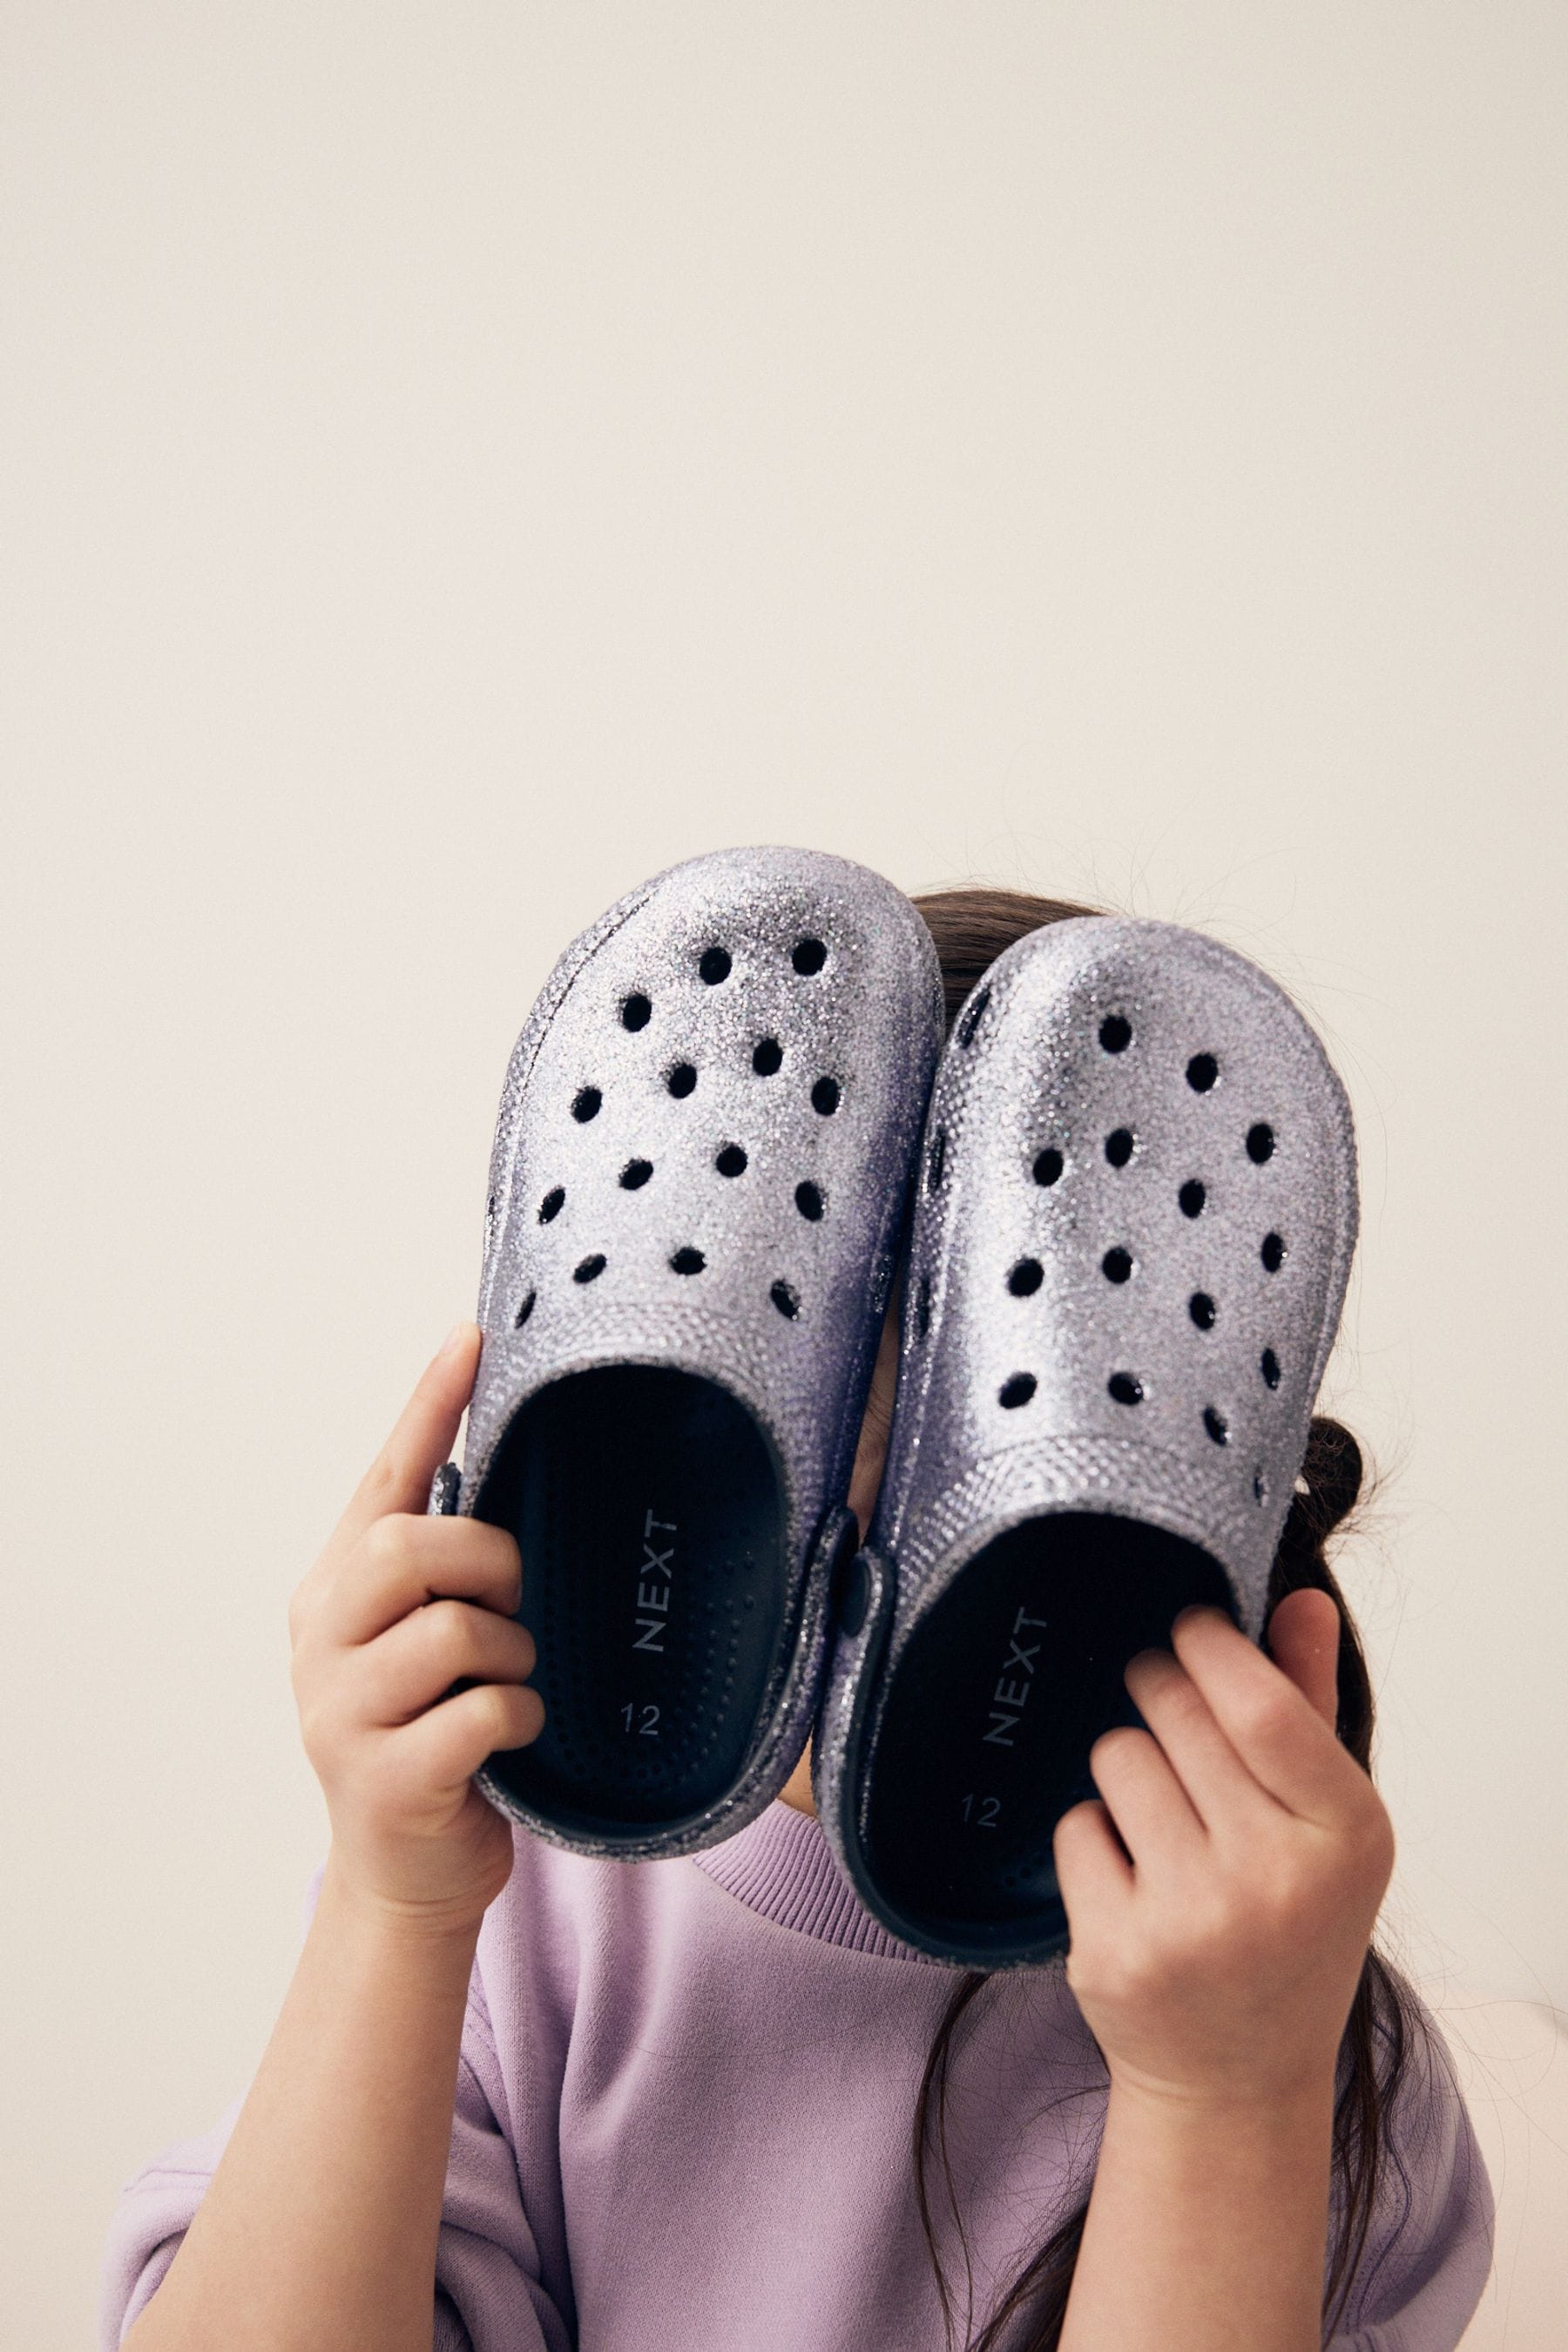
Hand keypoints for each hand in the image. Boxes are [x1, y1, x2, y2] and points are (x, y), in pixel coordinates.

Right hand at [287, 1323, 543, 1934]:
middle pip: (410, 1546)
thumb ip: (444, 1570)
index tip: (472, 1335)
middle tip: (508, 1602)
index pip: (383, 1478)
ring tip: (503, 1685)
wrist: (409, 1875)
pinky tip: (507, 1740)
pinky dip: (518, 1719)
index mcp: (334, 1590)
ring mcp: (339, 1714)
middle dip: (484, 1562)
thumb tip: (511, 1475)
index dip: (429, 1404)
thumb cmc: (435, 1735)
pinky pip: (483, 1713)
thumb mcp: (426, 1640)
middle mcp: (320, 1641)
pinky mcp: (383, 1781)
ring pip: (454, 1632)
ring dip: (510, 1657)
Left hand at [1052, 1590, 1395, 2111]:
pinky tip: (1130, 1878)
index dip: (1211, 1645)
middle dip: (1158, 1691)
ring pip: (1116, 1757)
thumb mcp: (1327, 1823)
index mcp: (1347, 1837)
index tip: (1188, 1627)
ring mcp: (1193, 1922)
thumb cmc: (1289, 1926)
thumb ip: (1310, 1704)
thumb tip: (1300, 1598)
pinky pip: (1075, 1825)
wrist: (1238, 2078)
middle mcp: (1276, 1880)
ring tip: (1159, 1815)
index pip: (1262, 1703)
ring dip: (1125, 1766)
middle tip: (1161, 1706)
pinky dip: (1092, 1836)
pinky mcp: (1117, 1952)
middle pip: (1176, 1714)